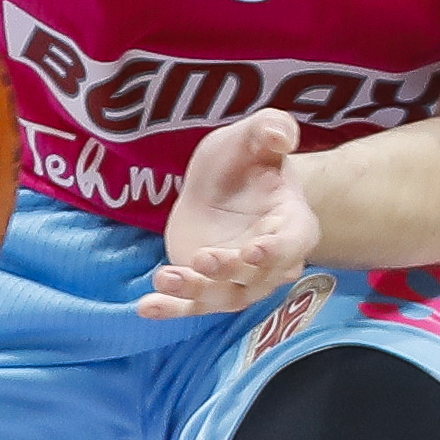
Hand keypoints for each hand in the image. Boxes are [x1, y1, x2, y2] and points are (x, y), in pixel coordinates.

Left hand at [137, 110, 320, 319]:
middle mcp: (273, 261)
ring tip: (164, 278)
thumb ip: (270, 128)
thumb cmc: (247, 160)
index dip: (277, 252)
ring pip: (224, 296)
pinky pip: (194, 305)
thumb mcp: (254, 135)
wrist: (225, 184)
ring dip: (196, 294)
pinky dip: (172, 310)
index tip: (253, 250)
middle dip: (229, 270)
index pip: (294, 244)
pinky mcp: (208, 287)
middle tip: (201, 257)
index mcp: (294, 224)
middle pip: (257, 277)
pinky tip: (146, 308)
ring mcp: (241, 279)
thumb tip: (282, 135)